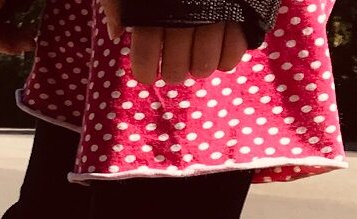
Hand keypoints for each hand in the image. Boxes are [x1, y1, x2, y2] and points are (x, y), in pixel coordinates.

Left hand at [98, 6, 249, 85]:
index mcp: (153, 10)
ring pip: (203, 67)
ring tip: (197, 58)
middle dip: (173, 72)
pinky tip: (219, 51)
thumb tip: (116, 34)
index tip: (148, 74)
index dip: (145, 73)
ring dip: (199, 68)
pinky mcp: (241, 15)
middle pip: (175, 70)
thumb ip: (115, 3)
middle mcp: (183, 17)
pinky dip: (225, 60)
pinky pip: (232, 55)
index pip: (145, 60)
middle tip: (175, 64)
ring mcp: (214, 16)